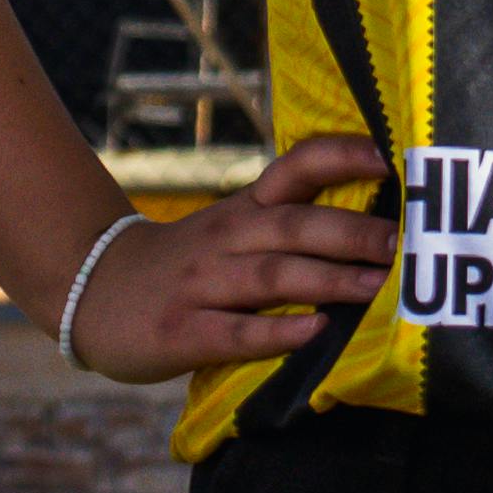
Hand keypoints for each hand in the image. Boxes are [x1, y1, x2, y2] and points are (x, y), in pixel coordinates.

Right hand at [61, 138, 394, 382]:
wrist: (91, 291)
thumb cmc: (186, 266)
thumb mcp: (231, 230)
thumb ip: (288, 226)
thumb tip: (381, 229)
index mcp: (243, 210)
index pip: (294, 169)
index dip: (339, 158)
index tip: (387, 159)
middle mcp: (225, 238)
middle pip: (294, 226)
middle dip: (351, 233)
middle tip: (400, 245)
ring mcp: (201, 284)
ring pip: (272, 276)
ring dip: (328, 279)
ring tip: (375, 287)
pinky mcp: (183, 331)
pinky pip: (237, 332)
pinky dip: (277, 332)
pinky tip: (315, 333)